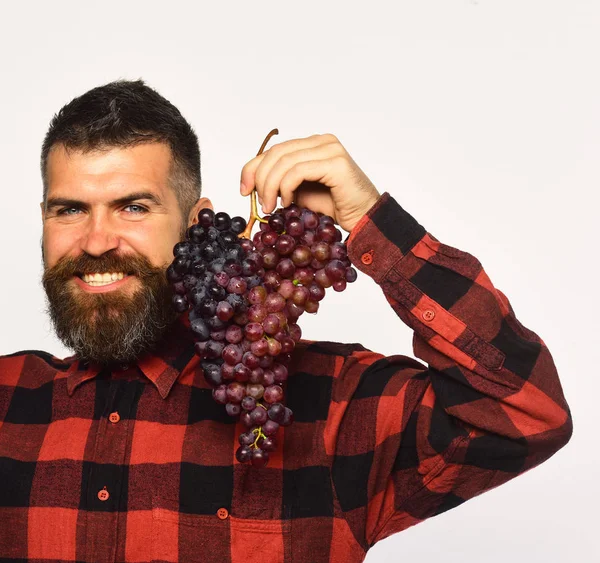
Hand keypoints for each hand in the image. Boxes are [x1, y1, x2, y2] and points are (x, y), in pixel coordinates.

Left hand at [239, 133, 380, 231]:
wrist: (365, 219)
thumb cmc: (335, 208)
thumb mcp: (299, 192)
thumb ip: (280, 181)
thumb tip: (251, 183)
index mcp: (313, 145)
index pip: (275, 150)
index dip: (253, 168)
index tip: (244, 190)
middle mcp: (322, 141)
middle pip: (276, 153)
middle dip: (260, 178)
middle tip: (258, 202)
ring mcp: (330, 149)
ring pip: (284, 161)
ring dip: (270, 186)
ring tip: (270, 207)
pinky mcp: (336, 163)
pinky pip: (297, 171)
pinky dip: (286, 187)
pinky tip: (288, 202)